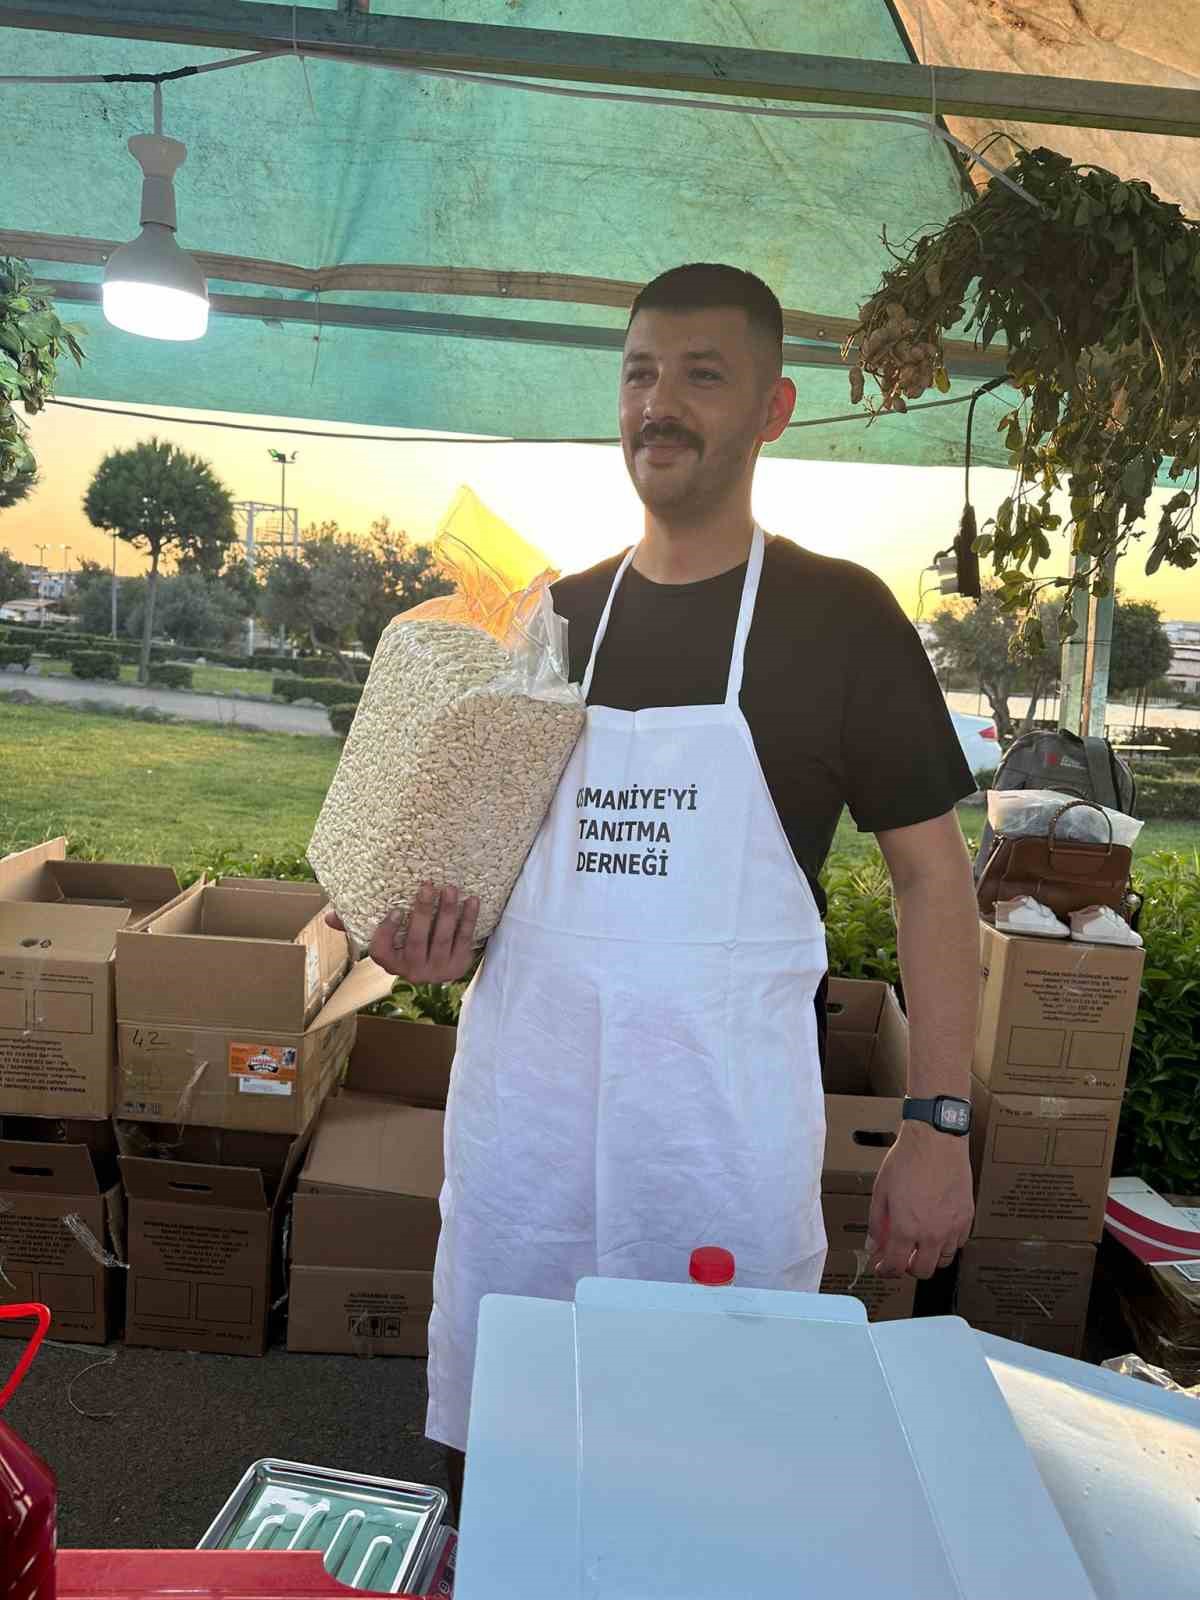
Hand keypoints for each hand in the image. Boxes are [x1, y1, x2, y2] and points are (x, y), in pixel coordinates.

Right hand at [329, 883, 479, 981]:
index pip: (382, 952)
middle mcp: (413, 972)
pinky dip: (469, 920)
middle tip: (428, 885)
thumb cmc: (404, 943)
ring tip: (450, 889)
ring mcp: (437, 971)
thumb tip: (329, 917)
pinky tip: (472, 901)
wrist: (440, 966)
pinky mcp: (459, 966)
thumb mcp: (383, 938)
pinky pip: (464, 940)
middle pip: (417, 941)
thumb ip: (355, 926)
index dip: (387, 932)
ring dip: (448, 912)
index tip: (396, 910)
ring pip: (442, 939)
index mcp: (391, 963)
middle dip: (423, 912)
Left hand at [867, 1123, 973, 1279]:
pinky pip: (958, 1243)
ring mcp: (951, 1227)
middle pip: (922, 1271)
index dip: (886, 1271)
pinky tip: (938, 1231)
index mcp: (905, 1228)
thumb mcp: (881, 1191)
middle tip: (902, 1258)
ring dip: (930, 1257)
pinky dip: (948, 1244)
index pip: (895, 1266)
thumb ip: (877, 1222)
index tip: (883, 1268)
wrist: (936, 1141)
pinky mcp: (966, 1218)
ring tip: (920, 1244)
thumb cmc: (908, 1160)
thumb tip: (875, 1243)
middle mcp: (931, 1233)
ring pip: (943, 1260)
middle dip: (909, 1269)